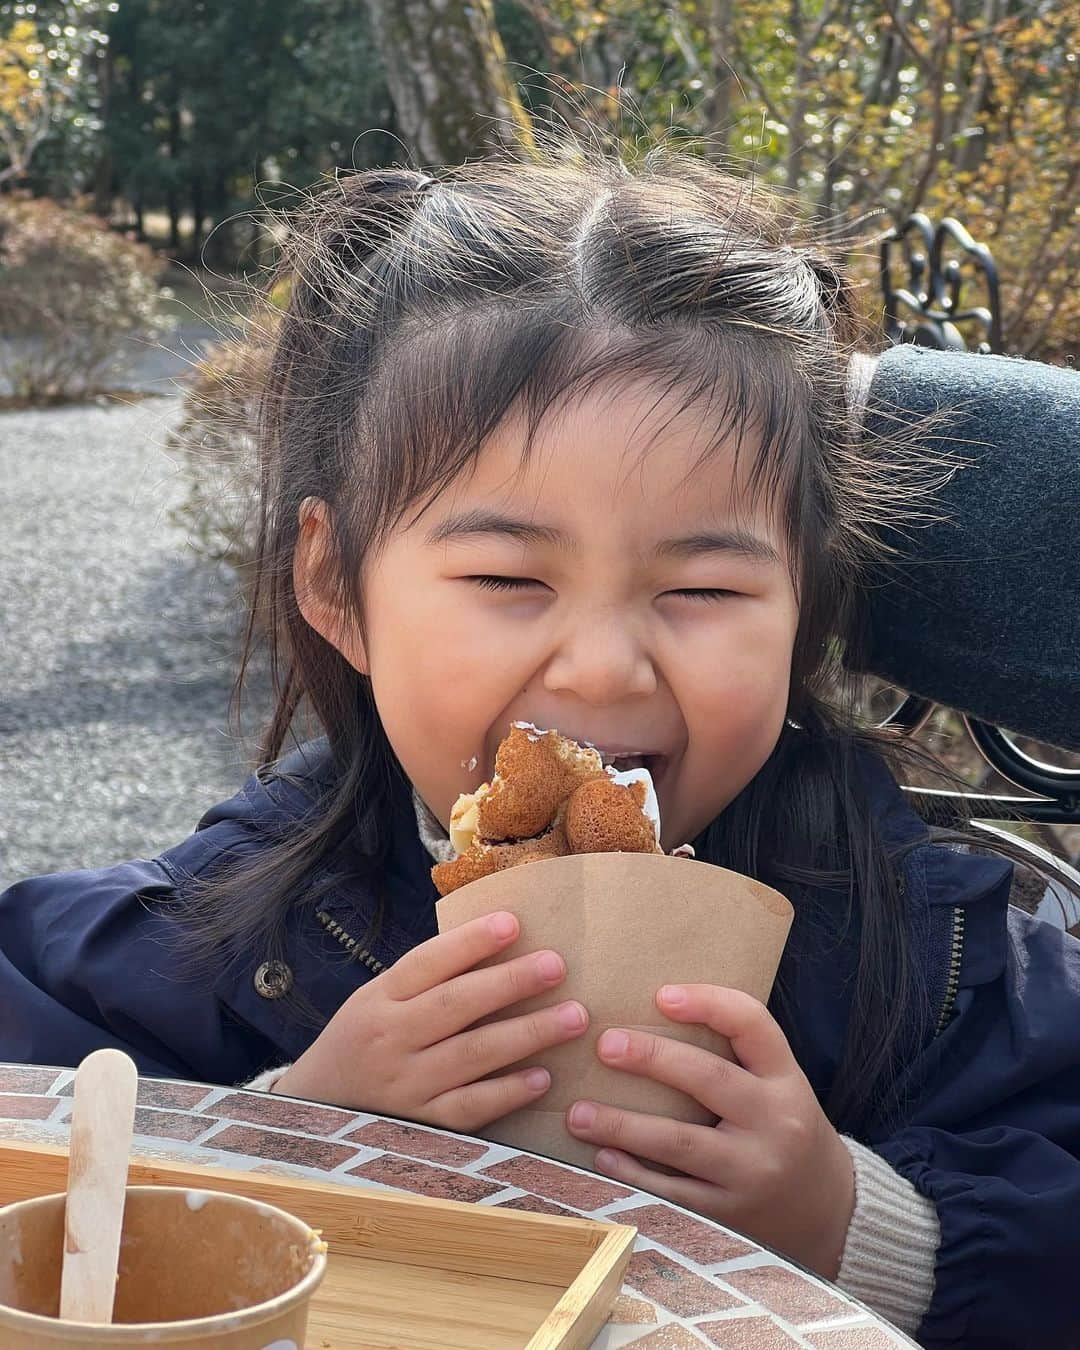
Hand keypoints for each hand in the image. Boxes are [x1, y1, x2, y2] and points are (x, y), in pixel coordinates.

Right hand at [275, 911, 588, 1131]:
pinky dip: (507, 1093)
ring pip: (471, 1055)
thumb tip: (496, 940)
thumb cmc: (364, 1041)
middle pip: (456, 1005)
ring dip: (527, 1034)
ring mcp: (404, 1085)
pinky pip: (469, 1108)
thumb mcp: (377, 1000)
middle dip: (511, 983)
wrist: (315, 1110)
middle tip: (557, 965)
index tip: (514, 922)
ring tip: (573, 1017)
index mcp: (379, 999)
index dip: (470, 942)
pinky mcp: (421, 1126)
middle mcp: (390, 1039)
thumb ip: (426, 979)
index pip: (427, 962)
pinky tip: (543, 1077)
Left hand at [565, 985, 854, 1279]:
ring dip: (623, 1125)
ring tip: (578, 1113)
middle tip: (606, 1044)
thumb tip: (654, 1009)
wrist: (830, 1212)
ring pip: (681, 1142)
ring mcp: (753, 1171)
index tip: (661, 994)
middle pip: (708, 1079)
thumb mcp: (780, 1085)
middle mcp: (775, 1121)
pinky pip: (674, 1192)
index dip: (708, 1003)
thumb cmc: (784, 1127)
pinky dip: (634, 1174)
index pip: (752, 1025)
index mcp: (786, 1078)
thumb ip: (735, 1054)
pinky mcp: (731, 1214)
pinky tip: (602, 1157)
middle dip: (652, 1058)